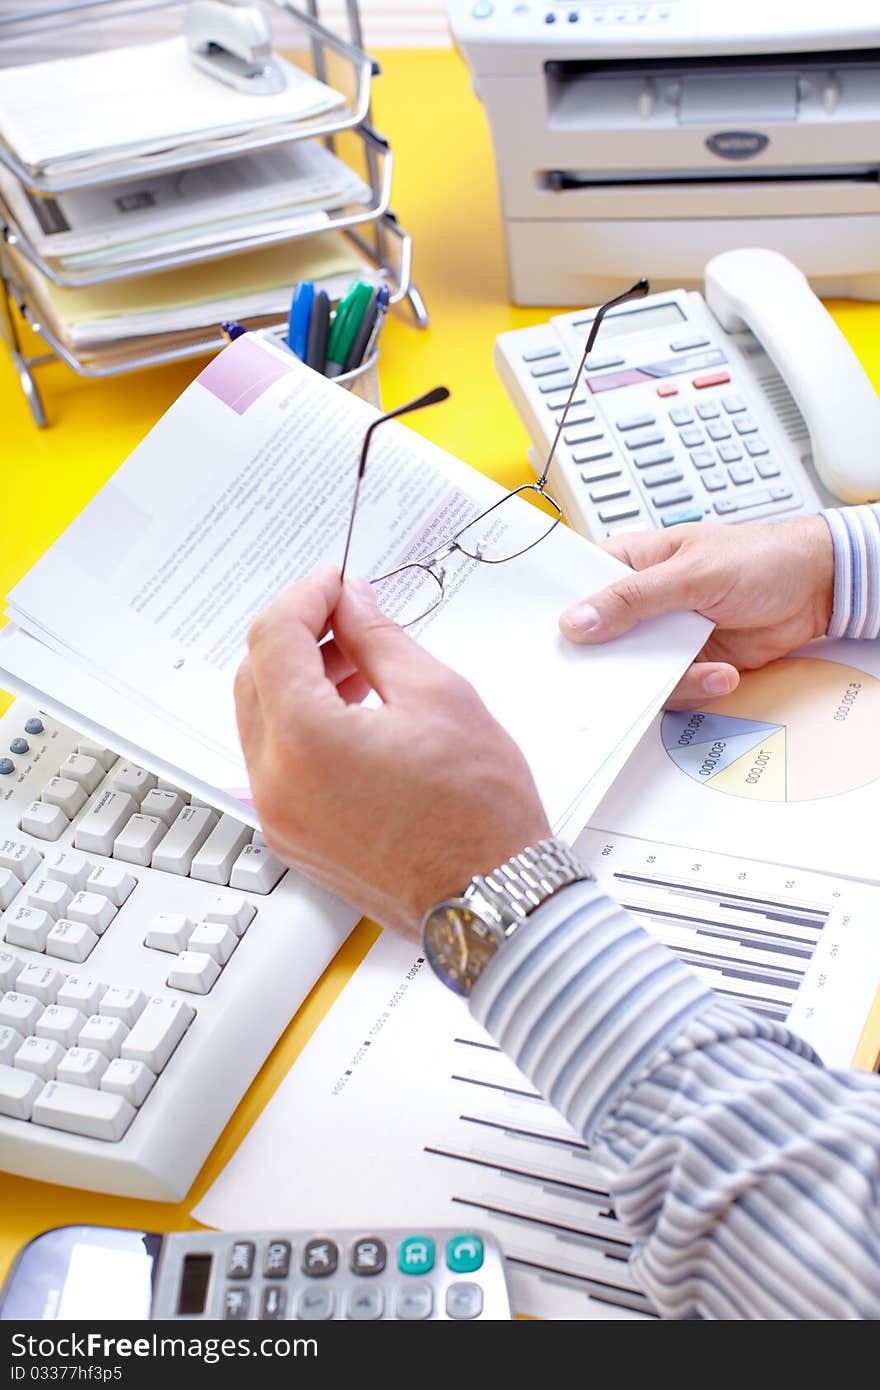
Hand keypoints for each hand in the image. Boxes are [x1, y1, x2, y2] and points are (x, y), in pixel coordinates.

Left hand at [234, 567, 550, 936]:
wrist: (492, 899)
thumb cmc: (480, 812)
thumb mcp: (437, 696)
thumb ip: (380, 639)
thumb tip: (354, 604)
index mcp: (305, 741)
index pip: (274, 638)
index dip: (305, 597)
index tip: (335, 584)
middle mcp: (276, 783)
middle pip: (255, 678)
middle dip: (298, 638)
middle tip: (348, 619)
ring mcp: (280, 818)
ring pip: (263, 723)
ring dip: (300, 683)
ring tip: (361, 669)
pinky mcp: (294, 840)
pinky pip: (278, 765)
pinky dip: (304, 730)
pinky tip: (355, 718)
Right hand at [559, 516, 833, 709]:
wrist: (815, 589)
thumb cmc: (758, 559)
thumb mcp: (691, 573)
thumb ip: (633, 598)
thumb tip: (576, 621)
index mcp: (628, 563)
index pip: (577, 589)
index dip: (561, 616)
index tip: (556, 644)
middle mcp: (638, 603)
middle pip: (599, 642)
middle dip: (611, 665)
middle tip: (625, 676)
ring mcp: (661, 636)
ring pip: (634, 674)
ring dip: (669, 680)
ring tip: (711, 669)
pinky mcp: (687, 663)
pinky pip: (671, 690)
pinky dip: (698, 687)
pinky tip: (725, 673)